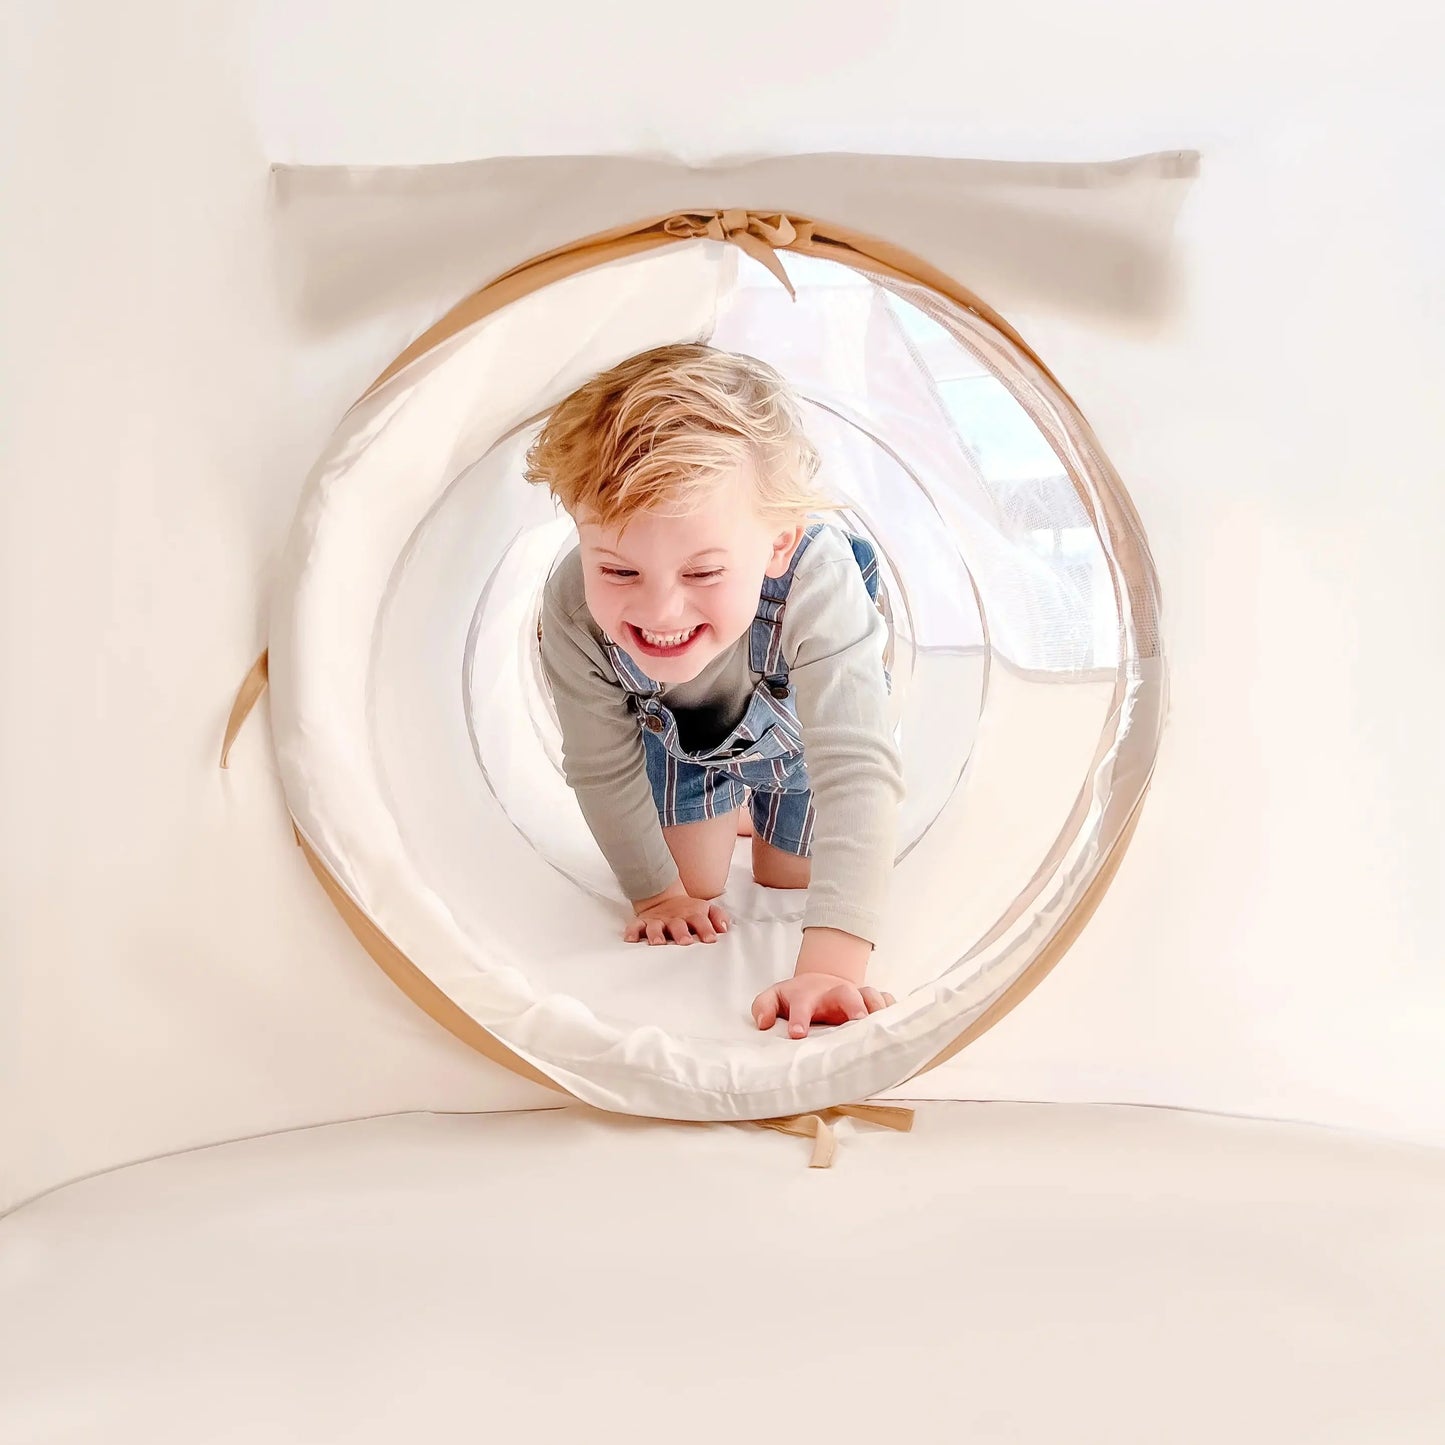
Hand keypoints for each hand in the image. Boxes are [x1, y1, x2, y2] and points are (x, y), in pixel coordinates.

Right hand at [624, 889, 729, 945]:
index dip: (706, 929)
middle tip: (685, 942)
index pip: (701, 921)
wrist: (664, 899)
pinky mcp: (643, 922)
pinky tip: (630, 940)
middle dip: (681, 933)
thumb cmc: (690, 911)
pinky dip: (632, 932)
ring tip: (657, 943)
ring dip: (656, 934)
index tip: (711, 939)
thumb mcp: (706, 910)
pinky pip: (635, 926)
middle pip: (678, 925)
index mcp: (692, 915)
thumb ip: (718, 917)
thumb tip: (724, 928)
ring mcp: (658, 921)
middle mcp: (675, 918)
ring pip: (656, 927)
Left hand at [751, 972, 895, 1038]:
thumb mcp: (774, 997)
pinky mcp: (871, 1001)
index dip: (800, 1018)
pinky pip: (888, 1002)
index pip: (802, 1004)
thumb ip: (764, 1007)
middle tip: (858, 1021)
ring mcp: (855, 995)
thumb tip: (763, 1022)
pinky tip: (898, 1024)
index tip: (798, 1035)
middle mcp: (834, 992)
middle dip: (853, 1005)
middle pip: (846, 993)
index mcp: (807, 995)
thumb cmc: (796, 997)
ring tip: (882, 1024)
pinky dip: (894, 1010)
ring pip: (871, 995)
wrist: (820, 982)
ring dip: (878, 1008)